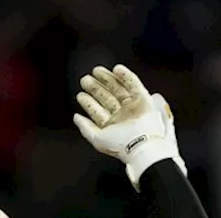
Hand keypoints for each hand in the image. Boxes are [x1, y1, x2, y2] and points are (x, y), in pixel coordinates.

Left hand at [73, 64, 186, 187]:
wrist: (141, 143)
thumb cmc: (120, 145)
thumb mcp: (97, 138)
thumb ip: (85, 128)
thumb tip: (76, 117)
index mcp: (112, 126)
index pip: (98, 111)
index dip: (89, 103)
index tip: (80, 95)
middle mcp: (123, 115)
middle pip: (107, 98)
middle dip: (96, 88)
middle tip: (85, 79)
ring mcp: (133, 106)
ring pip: (119, 89)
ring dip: (108, 79)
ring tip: (96, 71)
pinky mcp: (144, 98)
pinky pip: (134, 84)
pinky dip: (126, 75)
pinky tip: (116, 69)